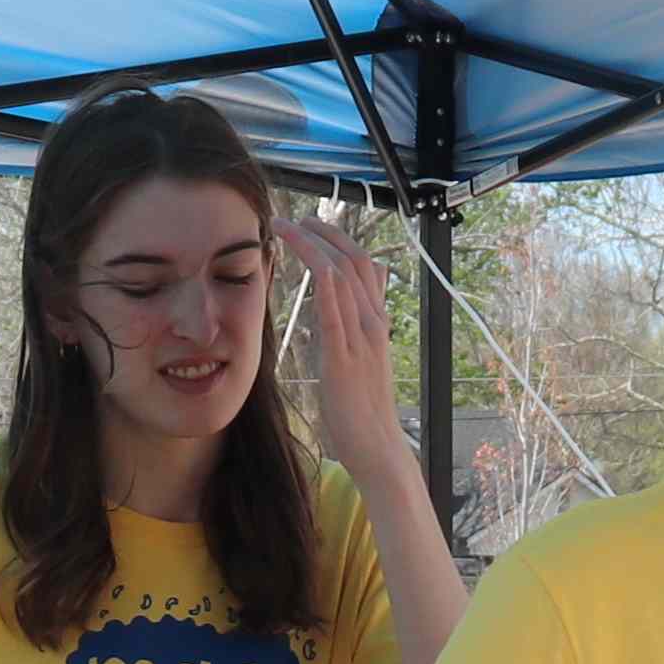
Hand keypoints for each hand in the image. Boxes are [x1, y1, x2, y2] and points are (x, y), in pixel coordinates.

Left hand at [287, 212, 414, 471]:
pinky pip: (334, 304)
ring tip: (286, 227)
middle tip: (295, 217)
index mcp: (377, 322)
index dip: (337, 239)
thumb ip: (361, 322)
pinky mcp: (344, 355)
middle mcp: (373, 322)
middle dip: (324, 232)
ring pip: (342, 273)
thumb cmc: (363, 408)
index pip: (362, 265)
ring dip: (313, 244)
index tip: (311, 224)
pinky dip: (318, 273)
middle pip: (354, 260)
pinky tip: (301, 257)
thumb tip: (361, 289)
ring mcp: (362, 337)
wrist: (376, 446)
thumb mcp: (365, 357)